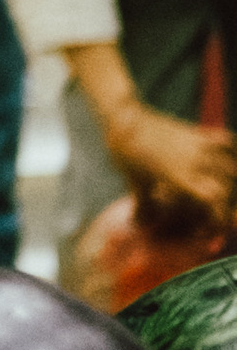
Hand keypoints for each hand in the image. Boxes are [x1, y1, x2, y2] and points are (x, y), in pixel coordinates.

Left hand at [106, 105, 236, 220]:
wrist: (124, 120)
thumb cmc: (126, 154)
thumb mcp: (136, 183)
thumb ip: (144, 205)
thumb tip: (138, 225)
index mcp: (179, 178)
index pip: (213, 200)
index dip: (218, 217)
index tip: (212, 229)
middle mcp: (194, 162)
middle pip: (226, 187)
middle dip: (226, 204)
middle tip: (216, 213)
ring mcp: (198, 146)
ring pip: (230, 167)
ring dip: (231, 181)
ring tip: (224, 192)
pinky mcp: (197, 132)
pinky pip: (225, 141)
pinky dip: (232, 152)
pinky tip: (229, 161)